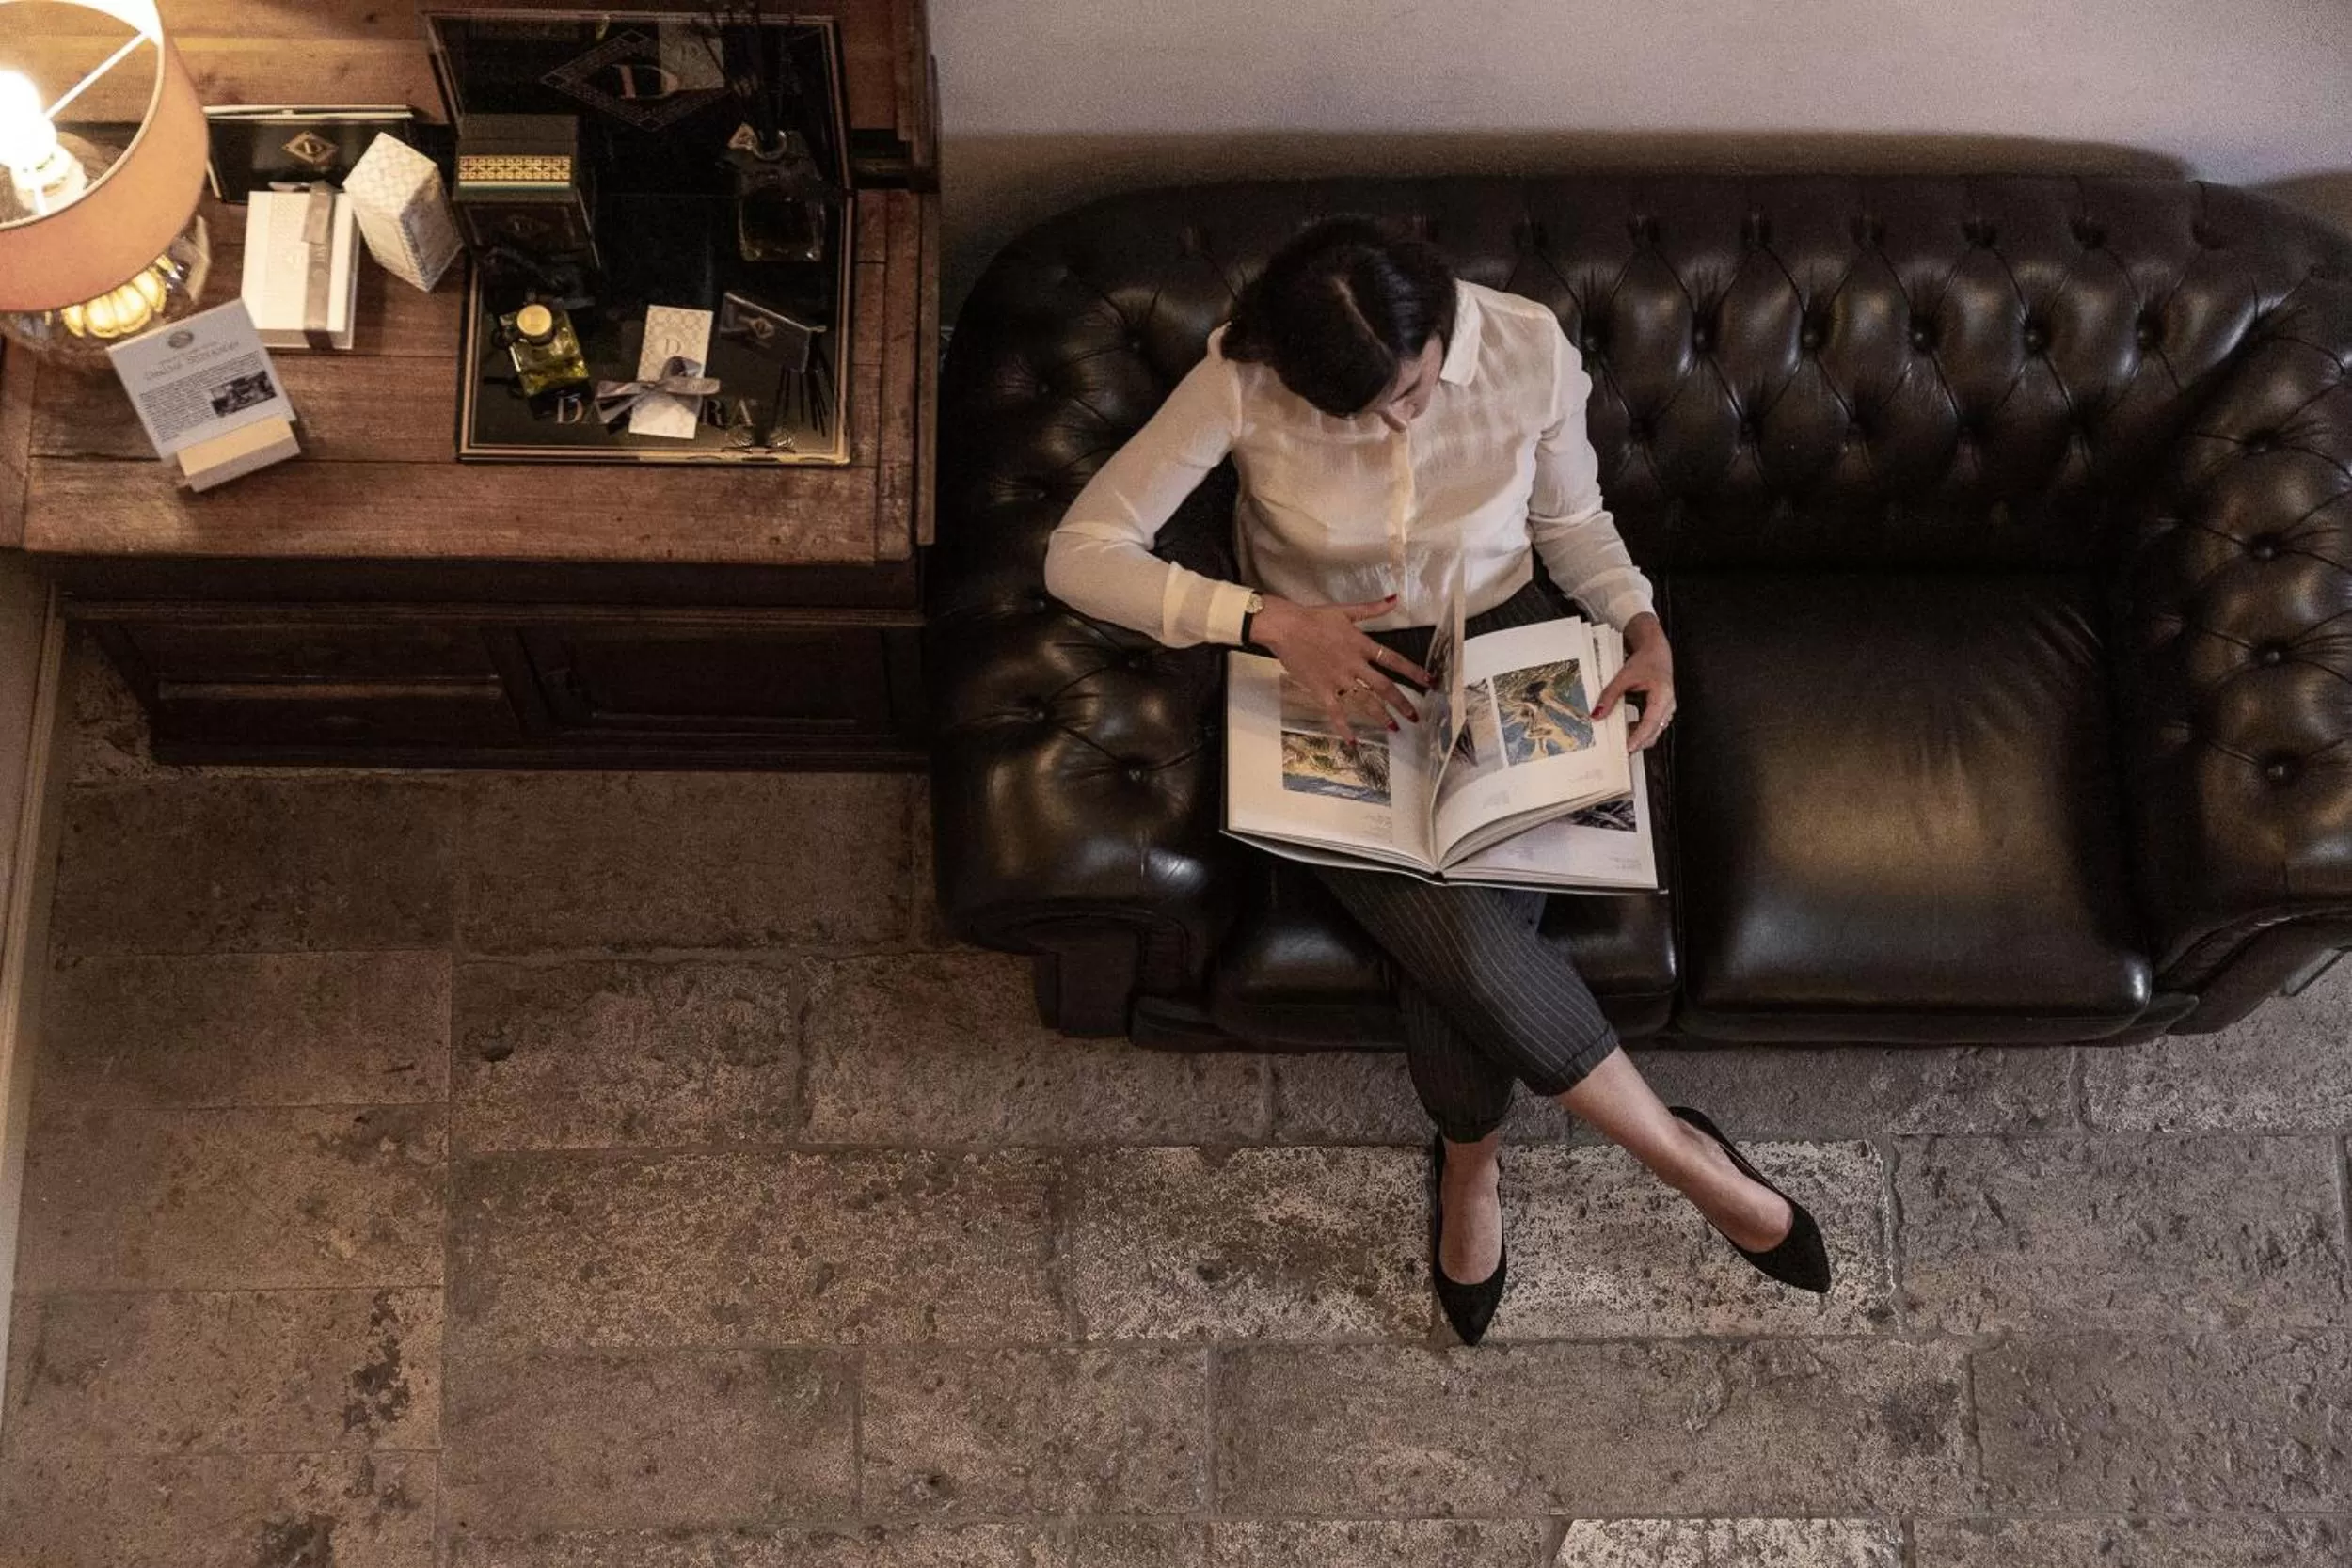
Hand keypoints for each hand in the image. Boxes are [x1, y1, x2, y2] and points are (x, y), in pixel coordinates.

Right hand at [1251, 593, 1436, 742]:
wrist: (1286, 627)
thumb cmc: (1314, 617)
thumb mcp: (1346, 611)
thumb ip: (1373, 609)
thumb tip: (1395, 599)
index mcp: (1361, 645)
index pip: (1394, 660)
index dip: (1413, 671)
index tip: (1429, 682)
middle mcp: (1354, 665)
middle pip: (1384, 687)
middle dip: (1402, 703)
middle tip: (1415, 717)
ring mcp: (1338, 679)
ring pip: (1365, 702)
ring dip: (1381, 717)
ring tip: (1394, 729)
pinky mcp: (1321, 690)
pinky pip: (1336, 713)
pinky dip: (1344, 728)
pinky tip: (1353, 742)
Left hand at [1593, 612, 1674, 751]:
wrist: (1655, 652)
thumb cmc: (1644, 661)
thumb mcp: (1623, 677)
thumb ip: (1610, 696)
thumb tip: (1596, 715)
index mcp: (1662, 695)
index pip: (1650, 723)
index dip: (1638, 738)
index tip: (1626, 749)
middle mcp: (1668, 706)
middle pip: (1654, 732)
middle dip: (1637, 743)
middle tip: (1618, 752)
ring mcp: (1667, 710)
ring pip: (1653, 732)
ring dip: (1637, 738)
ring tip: (1619, 742)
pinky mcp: (1662, 711)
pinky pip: (1652, 727)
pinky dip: (1639, 731)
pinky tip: (1625, 731)